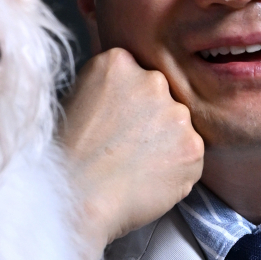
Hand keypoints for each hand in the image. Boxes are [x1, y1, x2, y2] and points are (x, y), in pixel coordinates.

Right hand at [60, 48, 205, 259]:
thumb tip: (126, 99)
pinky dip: (176, 171)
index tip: (117, 123)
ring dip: (166, 145)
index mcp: (118, 62)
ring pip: (179, 128)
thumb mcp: (75, 99)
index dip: (128, 103)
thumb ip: (109, 89)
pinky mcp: (193, 147)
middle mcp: (153, 80)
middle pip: (162, 98)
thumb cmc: (67, 156)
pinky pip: (191, 157)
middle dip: (150, 121)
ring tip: (135, 167)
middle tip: (126, 149)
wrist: (77, 197)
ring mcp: (176, 114)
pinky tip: (148, 180)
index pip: (137, 76)